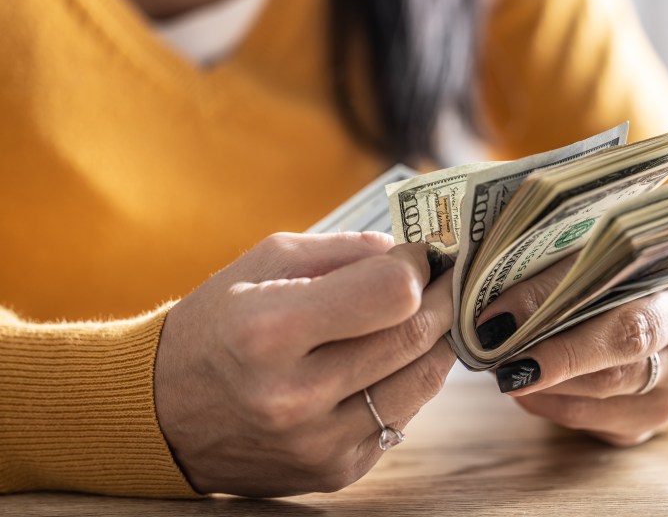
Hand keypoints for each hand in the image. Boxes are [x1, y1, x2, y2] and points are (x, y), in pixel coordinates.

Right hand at [154, 232, 455, 496]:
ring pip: (422, 382)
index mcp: (271, 331)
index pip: (392, 294)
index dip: (418, 267)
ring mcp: (318, 443)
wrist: (162, 413)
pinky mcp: (334, 471)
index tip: (421, 255)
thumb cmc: (218, 323)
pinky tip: (390, 360)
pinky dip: (407, 382)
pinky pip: (401, 417)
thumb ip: (346, 251)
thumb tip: (415, 254)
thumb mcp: (266, 263)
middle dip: (444, 299)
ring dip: (437, 341)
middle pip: (415, 338)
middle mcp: (296, 395)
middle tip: (448, 278)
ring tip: (429, 315)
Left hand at [475, 263, 667, 445]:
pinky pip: (587, 418)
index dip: (563, 313)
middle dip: (551, 357)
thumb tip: (498, 318)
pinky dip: (545, 401)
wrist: (656, 315)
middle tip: (499, 357)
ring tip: (501, 362)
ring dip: (540, 382)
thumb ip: (559, 280)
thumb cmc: (621, 279)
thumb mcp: (602, 264)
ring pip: (599, 394)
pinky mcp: (647, 421)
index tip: (502, 321)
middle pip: (619, 359)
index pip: (628, 312)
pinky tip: (524, 384)